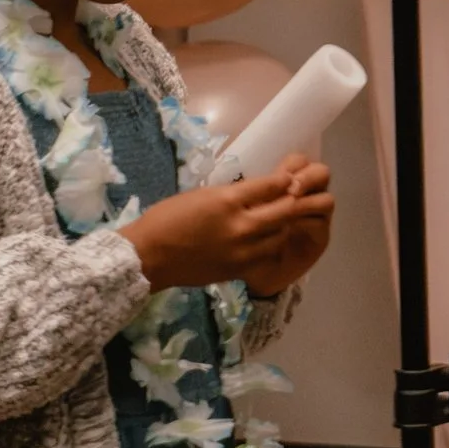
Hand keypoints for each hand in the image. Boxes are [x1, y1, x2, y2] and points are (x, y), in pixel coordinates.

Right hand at [119, 169, 330, 291]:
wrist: (147, 257)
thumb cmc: (167, 219)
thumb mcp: (202, 195)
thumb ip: (234, 195)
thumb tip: (261, 192)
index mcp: (228, 201)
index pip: (273, 185)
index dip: (286, 180)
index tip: (291, 178)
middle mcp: (241, 225)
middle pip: (286, 209)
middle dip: (297, 200)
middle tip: (301, 195)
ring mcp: (242, 250)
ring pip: (281, 233)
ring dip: (286, 224)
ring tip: (283, 217)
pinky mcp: (239, 269)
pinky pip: (268, 253)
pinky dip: (272, 243)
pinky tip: (268, 238)